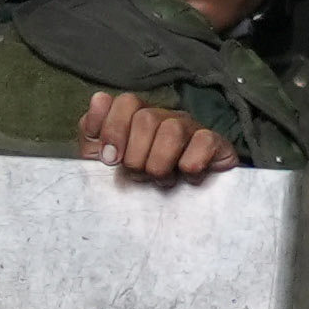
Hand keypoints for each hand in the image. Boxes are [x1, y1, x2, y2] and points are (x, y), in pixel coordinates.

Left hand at [80, 92, 231, 187]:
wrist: (176, 210)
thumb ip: (91, 130)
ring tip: (161, 180)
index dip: (114, 132)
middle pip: (146, 119)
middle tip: (139, 175)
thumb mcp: (101, 159)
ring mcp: (192, 128)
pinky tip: (187, 178)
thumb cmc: (136, 181)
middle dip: (136, 157)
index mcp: (138, 116)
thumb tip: (99, 99)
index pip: (126, 102)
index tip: (110, 160)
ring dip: (161, 165)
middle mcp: (166, 117)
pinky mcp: (217, 144)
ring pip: (173, 131)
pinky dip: (191, 166)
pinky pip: (204, 143)